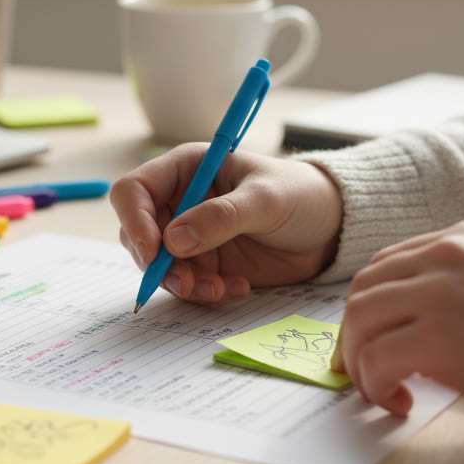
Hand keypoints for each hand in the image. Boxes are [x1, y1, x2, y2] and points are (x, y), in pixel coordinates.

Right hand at [110, 144, 342, 303]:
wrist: (329, 228)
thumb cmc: (300, 195)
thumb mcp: (265, 199)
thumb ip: (221, 217)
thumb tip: (172, 241)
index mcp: (185, 170)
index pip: (134, 191)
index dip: (135, 221)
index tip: (153, 252)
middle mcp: (179, 202)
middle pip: (138, 235)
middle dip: (158, 264)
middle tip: (189, 283)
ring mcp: (190, 236)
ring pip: (159, 267)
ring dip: (183, 285)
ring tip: (219, 290)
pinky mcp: (205, 265)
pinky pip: (187, 286)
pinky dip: (205, 294)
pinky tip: (238, 289)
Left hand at [331, 220, 463, 423]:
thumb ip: (455, 286)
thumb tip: (399, 324)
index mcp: (463, 238)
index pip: (386, 265)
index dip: (369, 308)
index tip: (371, 341)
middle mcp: (447, 255)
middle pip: (363, 290)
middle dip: (354, 336)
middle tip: (364, 373)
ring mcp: (440, 293)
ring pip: (359, 321)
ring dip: (359, 362)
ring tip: (380, 391)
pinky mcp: (437, 338)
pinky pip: (375, 359)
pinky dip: (375, 385)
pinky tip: (400, 402)